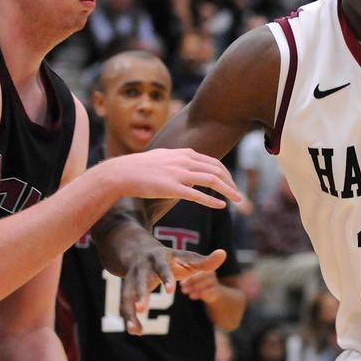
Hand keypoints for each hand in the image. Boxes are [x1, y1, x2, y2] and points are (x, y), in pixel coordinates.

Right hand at [98, 148, 241, 208]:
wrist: (122, 172)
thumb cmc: (142, 167)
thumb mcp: (165, 157)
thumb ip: (180, 160)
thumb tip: (190, 163)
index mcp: (184, 154)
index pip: (213, 162)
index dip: (226, 174)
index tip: (232, 184)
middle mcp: (185, 161)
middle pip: (217, 170)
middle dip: (231, 182)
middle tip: (238, 194)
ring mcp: (179, 173)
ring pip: (212, 180)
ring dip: (228, 191)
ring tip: (237, 200)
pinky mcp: (173, 188)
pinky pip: (198, 195)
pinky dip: (212, 200)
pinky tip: (221, 206)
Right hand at [119, 238, 227, 334]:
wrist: (139, 250)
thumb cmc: (170, 258)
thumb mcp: (187, 257)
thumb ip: (205, 261)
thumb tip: (223, 254)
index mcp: (159, 257)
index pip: (162, 267)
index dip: (166, 278)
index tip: (170, 291)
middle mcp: (142, 267)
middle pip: (140, 281)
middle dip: (140, 295)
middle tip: (142, 309)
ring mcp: (131, 279)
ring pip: (128, 295)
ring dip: (130, 312)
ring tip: (134, 329)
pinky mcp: (126, 290)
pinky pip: (125, 305)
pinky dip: (129, 318)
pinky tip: (135, 331)